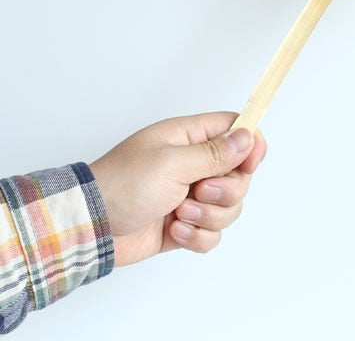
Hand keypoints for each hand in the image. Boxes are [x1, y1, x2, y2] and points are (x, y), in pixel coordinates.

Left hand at [90, 112, 266, 266]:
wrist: (90, 227)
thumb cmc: (124, 184)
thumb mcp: (172, 162)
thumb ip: (214, 152)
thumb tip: (248, 136)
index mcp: (191, 138)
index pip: (236, 130)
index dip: (250, 145)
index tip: (250, 163)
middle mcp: (195, 165)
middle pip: (240, 175)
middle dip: (226, 190)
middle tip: (198, 192)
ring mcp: (191, 196)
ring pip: (230, 206)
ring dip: (209, 215)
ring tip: (179, 214)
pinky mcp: (184, 225)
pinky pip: (213, 233)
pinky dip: (198, 236)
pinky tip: (174, 231)